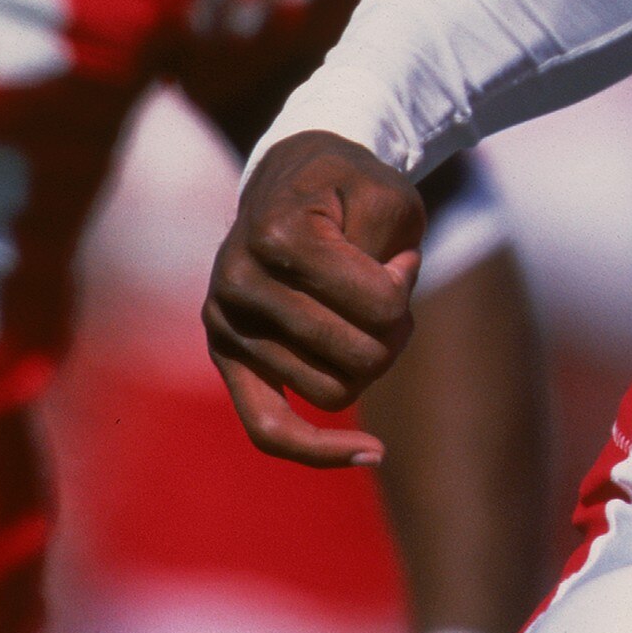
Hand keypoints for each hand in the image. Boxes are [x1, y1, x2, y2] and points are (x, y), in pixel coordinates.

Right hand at [205, 132, 424, 466]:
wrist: (293, 181)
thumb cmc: (350, 189)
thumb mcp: (388, 195)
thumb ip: (391, 255)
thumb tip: (385, 323)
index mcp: (278, 235)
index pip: (380, 307)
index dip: (405, 286)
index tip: (399, 258)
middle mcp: (238, 282)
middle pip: (360, 358)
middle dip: (395, 331)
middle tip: (391, 289)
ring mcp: (226, 324)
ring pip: (333, 393)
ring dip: (370, 362)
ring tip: (366, 315)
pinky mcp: (228, 359)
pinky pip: (269, 430)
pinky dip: (318, 450)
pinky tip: (372, 452)